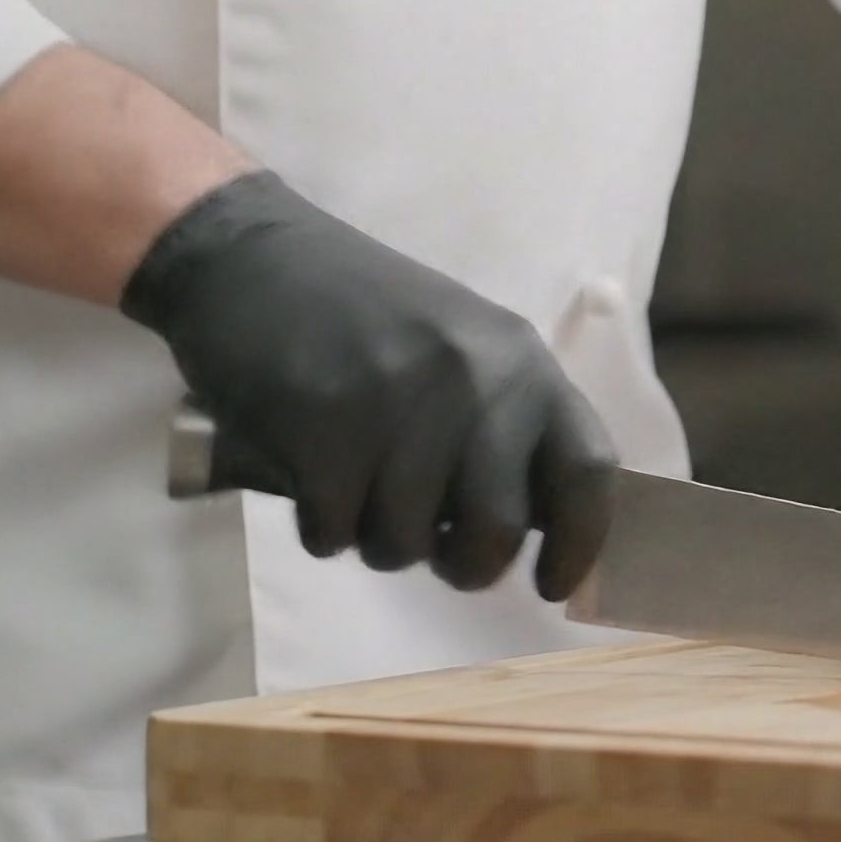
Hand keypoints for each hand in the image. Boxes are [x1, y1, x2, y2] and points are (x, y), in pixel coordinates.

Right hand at [121, 171, 617, 599]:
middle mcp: (474, 380)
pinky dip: (321, 527)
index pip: (589, 470)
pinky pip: (335, 534)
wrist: (252, 256)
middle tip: (435, 549)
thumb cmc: (367, 315)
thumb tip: (554, 538)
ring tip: (360, 488)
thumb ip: (511, 427)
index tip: (553, 585)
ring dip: (379, 540)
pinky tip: (311, 480)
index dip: (583, 544)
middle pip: (498, 531)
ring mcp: (398, 402)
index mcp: (522, 361)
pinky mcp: (322, 428)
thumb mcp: (467, 350)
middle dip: (465, 564)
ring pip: (406, 544)